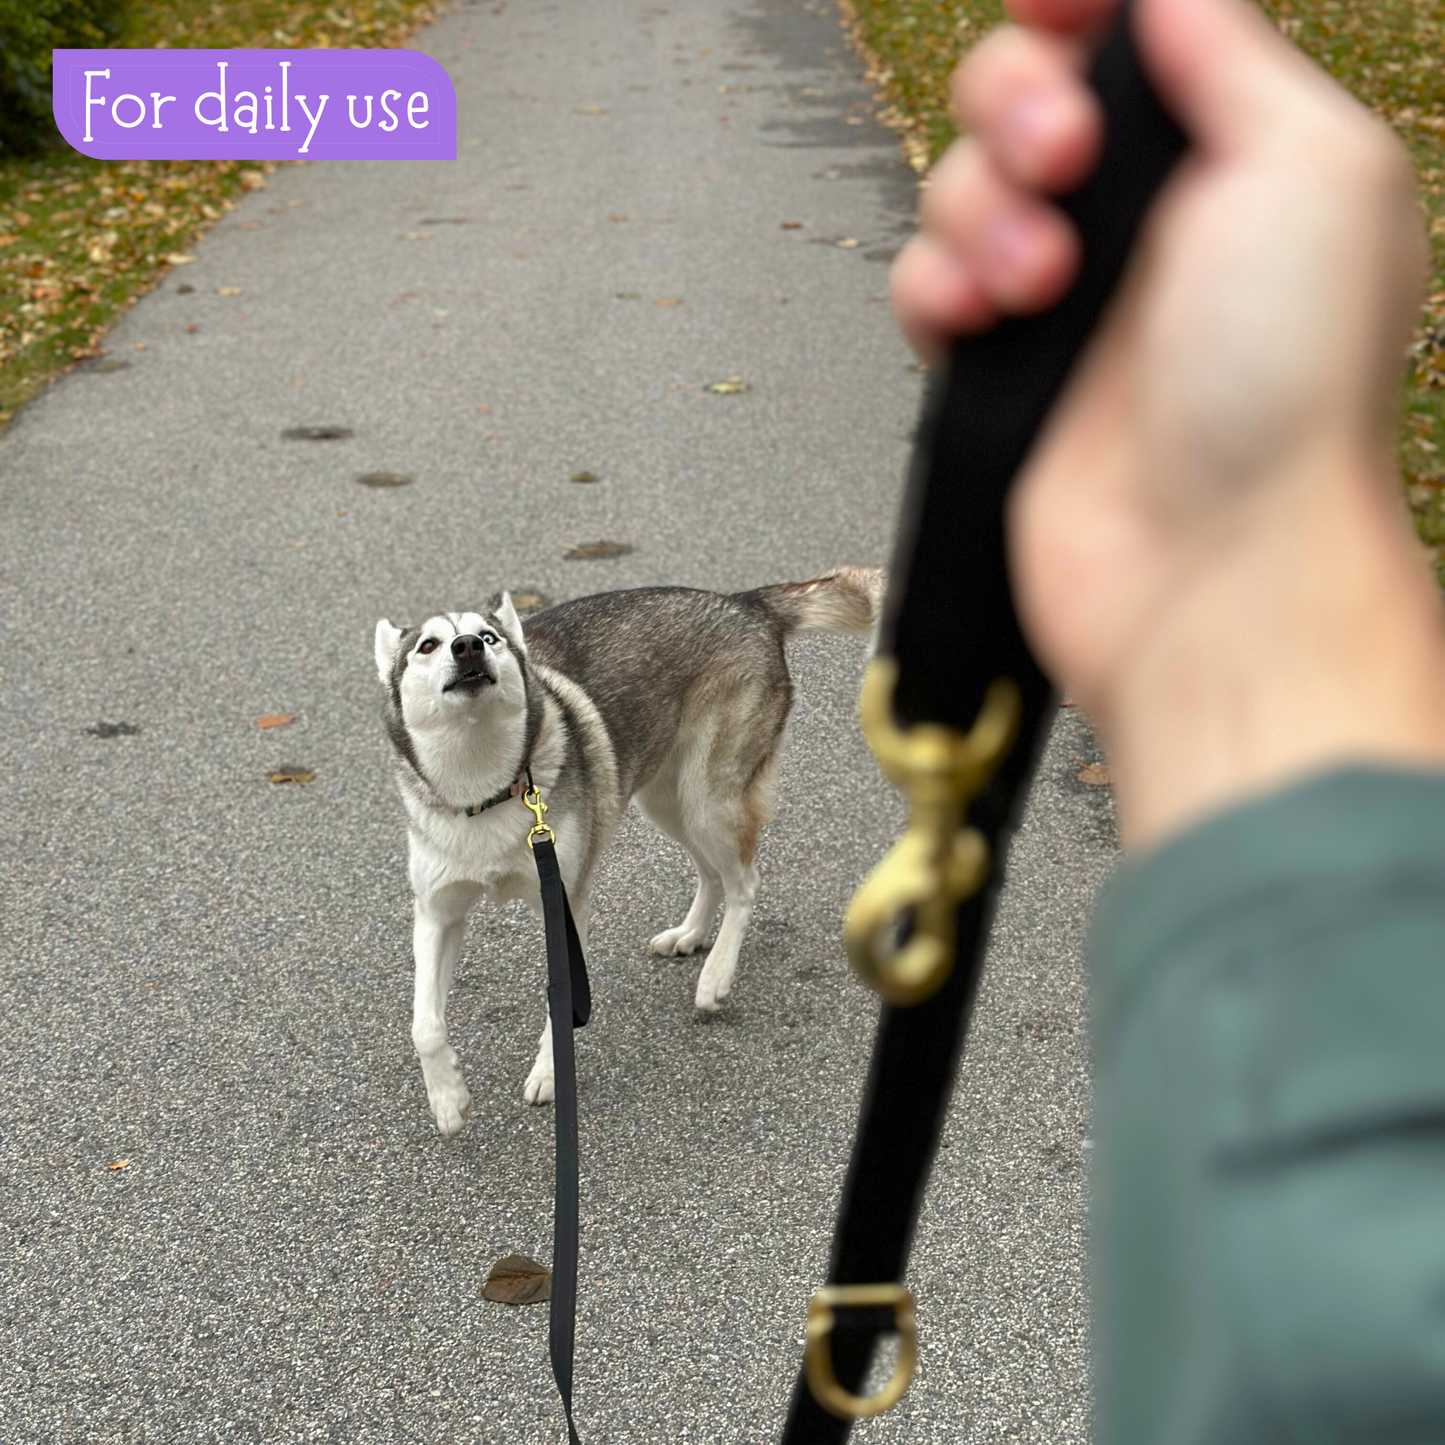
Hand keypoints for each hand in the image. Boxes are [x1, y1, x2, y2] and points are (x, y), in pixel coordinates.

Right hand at [892, 0, 1444, 846]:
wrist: (1209, 565)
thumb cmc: (1285, 397)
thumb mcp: (1316, 172)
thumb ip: (1231, 59)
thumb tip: (1162, 1)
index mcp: (1229, 158)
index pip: (1128, 36)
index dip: (1075, 10)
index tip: (1055, 10)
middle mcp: (1141, 222)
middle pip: (1021, 92)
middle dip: (1018, 104)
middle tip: (1066, 156)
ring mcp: (1062, 300)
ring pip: (959, 186)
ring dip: (981, 214)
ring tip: (1039, 284)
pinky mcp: (995, 371)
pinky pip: (923, 284)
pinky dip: (934, 289)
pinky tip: (977, 321)